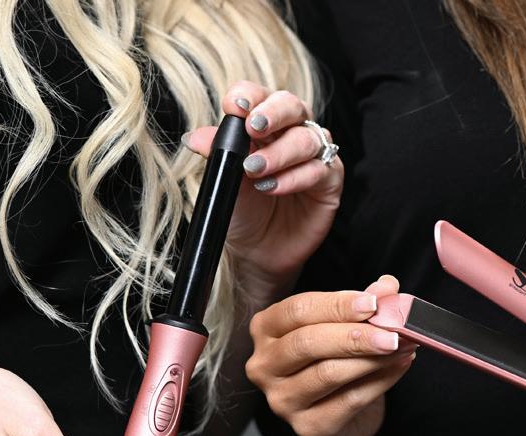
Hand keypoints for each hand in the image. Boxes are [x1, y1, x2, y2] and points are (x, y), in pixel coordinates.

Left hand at [183, 82, 342, 285]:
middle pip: (291, 105)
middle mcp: (290, 134)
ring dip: (279, 153)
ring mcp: (313, 156)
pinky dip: (294, 177)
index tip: (235, 106)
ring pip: (306, 138)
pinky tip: (272, 187)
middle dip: (273, 113)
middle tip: (254, 127)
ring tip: (254, 171)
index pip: (259, 96)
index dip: (249, 95)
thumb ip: (216, 155)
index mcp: (263, 125)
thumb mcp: (222, 180)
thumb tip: (196, 137)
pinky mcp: (329, 182)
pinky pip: (319, 170)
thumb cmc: (242, 210)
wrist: (256, 251)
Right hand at [247, 277, 416, 435]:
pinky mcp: (307, 426)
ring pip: (328, 373)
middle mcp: (264, 365)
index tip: (374, 304)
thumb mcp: (345, 324)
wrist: (340, 412)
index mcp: (266, 329)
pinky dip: (380, 381)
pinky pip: (349, 401)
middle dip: (355, 336)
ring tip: (403, 346)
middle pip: (307, 343)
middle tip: (393, 332)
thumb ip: (363, 304)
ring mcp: (281, 399)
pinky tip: (400, 366)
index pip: (298, 310)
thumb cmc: (334, 359)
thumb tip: (387, 286)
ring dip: (372, 358)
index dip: (338, 306)